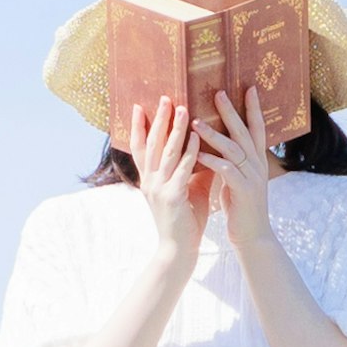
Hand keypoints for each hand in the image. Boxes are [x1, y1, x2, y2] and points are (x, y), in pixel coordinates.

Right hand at [126, 94, 204, 257]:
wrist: (179, 249)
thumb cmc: (185, 218)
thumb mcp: (188, 187)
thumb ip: (194, 166)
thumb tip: (207, 143)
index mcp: (150, 177)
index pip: (140, 146)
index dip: (139, 126)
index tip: (140, 105)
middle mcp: (150, 180)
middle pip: (152, 143)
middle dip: (159, 119)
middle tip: (164, 96)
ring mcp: (158, 188)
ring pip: (166, 152)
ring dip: (175, 129)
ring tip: (183, 108)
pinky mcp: (171, 197)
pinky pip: (182, 169)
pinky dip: (190, 152)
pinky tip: (198, 138)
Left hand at [194, 95, 275, 240]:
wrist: (252, 237)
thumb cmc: (240, 207)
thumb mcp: (237, 179)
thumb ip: (231, 161)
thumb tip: (218, 144)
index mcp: (256, 161)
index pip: (257, 128)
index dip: (253, 109)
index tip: (249, 88)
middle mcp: (258, 165)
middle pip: (245, 132)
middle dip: (232, 111)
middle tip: (219, 93)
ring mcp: (252, 177)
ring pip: (234, 148)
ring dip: (214, 134)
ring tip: (194, 121)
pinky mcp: (244, 191)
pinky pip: (227, 171)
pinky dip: (212, 160)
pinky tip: (198, 153)